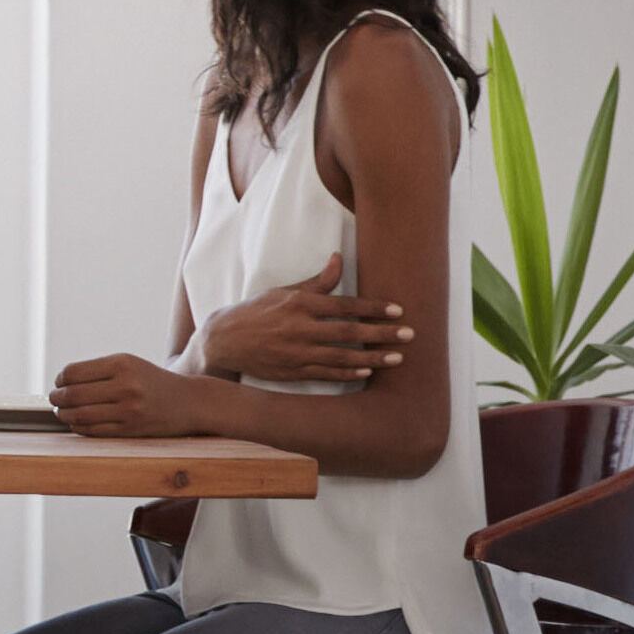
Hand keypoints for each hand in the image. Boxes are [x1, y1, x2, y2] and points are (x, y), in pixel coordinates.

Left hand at [52, 350, 198, 441]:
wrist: (189, 402)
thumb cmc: (151, 381)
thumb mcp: (128, 364)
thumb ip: (97, 370)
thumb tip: (60, 382)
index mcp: (121, 364)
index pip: (72, 373)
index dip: (60, 380)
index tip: (59, 383)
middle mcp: (125, 386)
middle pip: (72, 395)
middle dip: (56, 399)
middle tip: (54, 400)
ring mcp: (129, 410)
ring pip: (80, 415)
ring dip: (64, 415)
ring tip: (62, 412)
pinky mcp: (131, 430)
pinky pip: (94, 431)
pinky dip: (79, 427)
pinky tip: (77, 423)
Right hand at [198, 255, 412, 389]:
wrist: (224, 341)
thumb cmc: (256, 312)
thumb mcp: (283, 291)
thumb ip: (316, 281)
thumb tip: (339, 259)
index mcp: (298, 304)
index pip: (344, 305)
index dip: (373, 308)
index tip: (398, 310)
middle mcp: (298, 328)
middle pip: (348, 332)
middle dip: (381, 334)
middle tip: (409, 335)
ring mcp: (296, 353)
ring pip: (342, 357)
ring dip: (372, 357)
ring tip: (397, 358)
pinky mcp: (292, 371)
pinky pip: (326, 373)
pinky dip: (348, 373)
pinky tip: (367, 370)